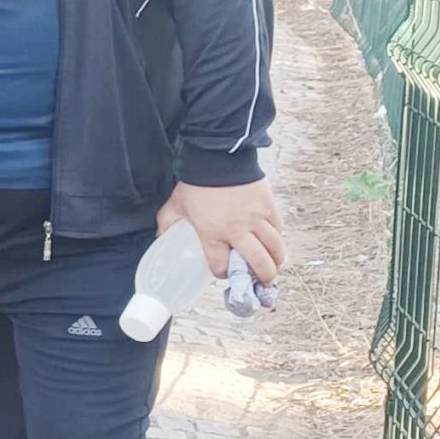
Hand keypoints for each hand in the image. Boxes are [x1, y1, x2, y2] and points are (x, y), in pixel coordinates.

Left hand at [158, 179, 284, 285]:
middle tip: (263, 281)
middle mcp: (237, 229)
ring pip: (274, 247)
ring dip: (277, 260)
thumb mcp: (175, 205)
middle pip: (258, 262)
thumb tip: (161, 237)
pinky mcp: (268, 205)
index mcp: (212, 233)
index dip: (222, 272)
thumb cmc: (196, 183)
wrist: (218, 157)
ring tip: (275, 265)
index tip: (223, 272)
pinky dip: (278, 237)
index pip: (221, 265)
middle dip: (262, 276)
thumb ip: (168, 224)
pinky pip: (278, 228)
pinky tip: (275, 242)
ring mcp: (256, 218)